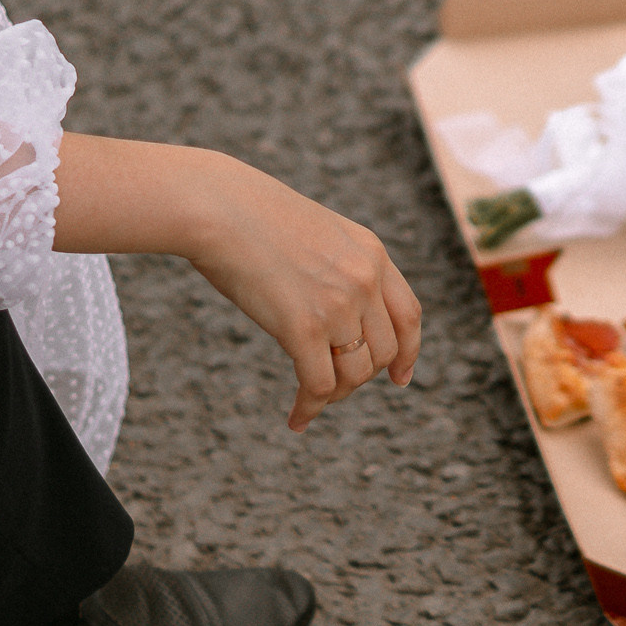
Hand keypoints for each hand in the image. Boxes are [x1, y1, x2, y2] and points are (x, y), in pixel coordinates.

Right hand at [185, 158, 423, 428]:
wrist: (216, 207)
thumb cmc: (250, 216)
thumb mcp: (317, 232)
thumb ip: (340, 267)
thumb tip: (341, 315)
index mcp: (372, 253)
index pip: (409, 315)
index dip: (408, 352)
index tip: (399, 377)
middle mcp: (364, 279)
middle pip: (383, 351)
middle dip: (360, 375)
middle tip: (333, 385)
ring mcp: (338, 304)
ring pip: (356, 373)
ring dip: (336, 392)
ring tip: (312, 397)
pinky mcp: (303, 328)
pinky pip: (319, 385)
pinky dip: (310, 408)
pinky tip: (296, 418)